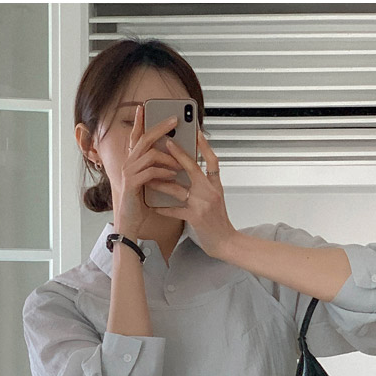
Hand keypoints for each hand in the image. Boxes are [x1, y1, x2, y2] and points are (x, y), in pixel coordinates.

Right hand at [111, 102, 181, 237]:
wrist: (130, 224)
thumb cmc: (139, 204)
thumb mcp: (149, 182)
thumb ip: (155, 168)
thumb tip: (172, 158)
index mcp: (132, 161)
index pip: (135, 136)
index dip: (138, 121)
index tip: (143, 107)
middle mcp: (128, 163)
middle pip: (145, 138)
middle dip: (161, 127)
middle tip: (175, 120)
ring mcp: (128, 173)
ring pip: (150, 154)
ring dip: (168, 156)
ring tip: (180, 161)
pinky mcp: (132, 184)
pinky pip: (150, 172)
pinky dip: (164, 171)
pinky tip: (174, 173)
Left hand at [167, 122, 234, 257]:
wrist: (226, 243)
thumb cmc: (220, 222)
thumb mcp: (218, 198)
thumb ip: (207, 184)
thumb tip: (194, 171)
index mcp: (215, 186)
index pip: (212, 161)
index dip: (205, 145)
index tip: (196, 132)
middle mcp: (210, 192)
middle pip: (193, 168)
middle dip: (179, 154)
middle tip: (167, 142)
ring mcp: (202, 204)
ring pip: (179, 189)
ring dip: (162, 183)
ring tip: (150, 178)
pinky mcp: (195, 218)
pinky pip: (175, 210)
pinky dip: (163, 208)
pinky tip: (154, 206)